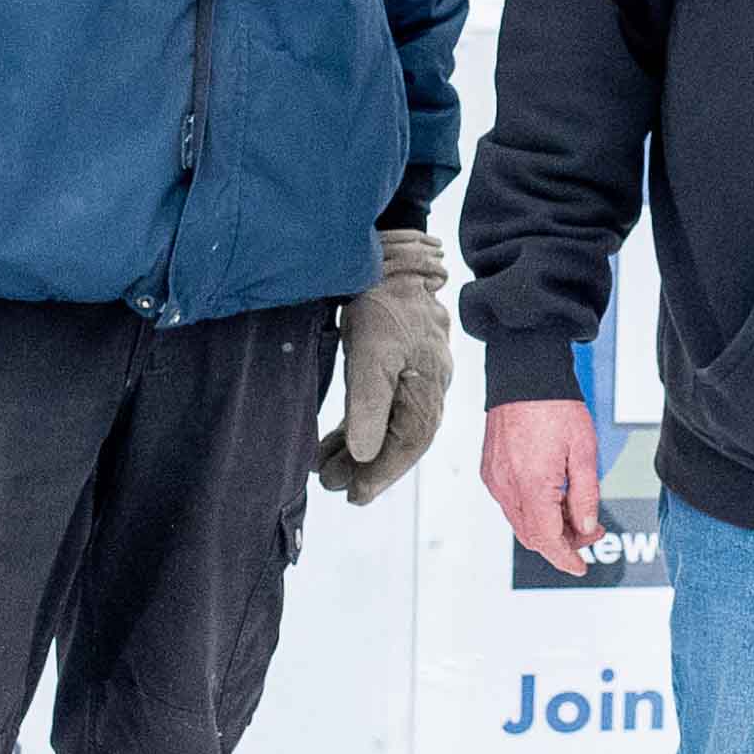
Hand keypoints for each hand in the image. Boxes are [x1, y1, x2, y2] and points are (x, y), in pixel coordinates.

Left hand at [316, 228, 453, 506]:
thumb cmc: (381, 303)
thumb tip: (366, 456)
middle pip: (401, 438)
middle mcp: (429, 385)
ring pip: (391, 423)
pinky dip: (362, 425)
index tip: (354, 496)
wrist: (388, 257)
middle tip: (333, 486)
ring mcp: (417, 374)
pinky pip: (384, 405)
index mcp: (427, 387)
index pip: (409, 442)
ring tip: (325, 468)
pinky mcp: (400, 363)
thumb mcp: (369, 355)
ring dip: (360, 448)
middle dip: (368, 466)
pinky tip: (339, 437)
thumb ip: (368, 407)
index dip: (383, 472)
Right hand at [482, 397, 603, 575]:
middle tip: (591, 530)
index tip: (580, 566)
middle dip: (562, 542)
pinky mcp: (490, 470)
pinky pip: (511, 504)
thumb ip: (586, 494)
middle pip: (532, 536)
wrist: (525, 376)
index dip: (566, 557)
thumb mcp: (585, 451)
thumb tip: (587, 527)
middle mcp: (506, 486)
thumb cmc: (556, 407)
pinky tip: (554, 497)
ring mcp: (494, 479)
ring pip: (520, 522)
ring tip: (576, 511)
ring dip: (548, 526)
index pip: (547, 538)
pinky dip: (533, 511)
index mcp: (531, 484)